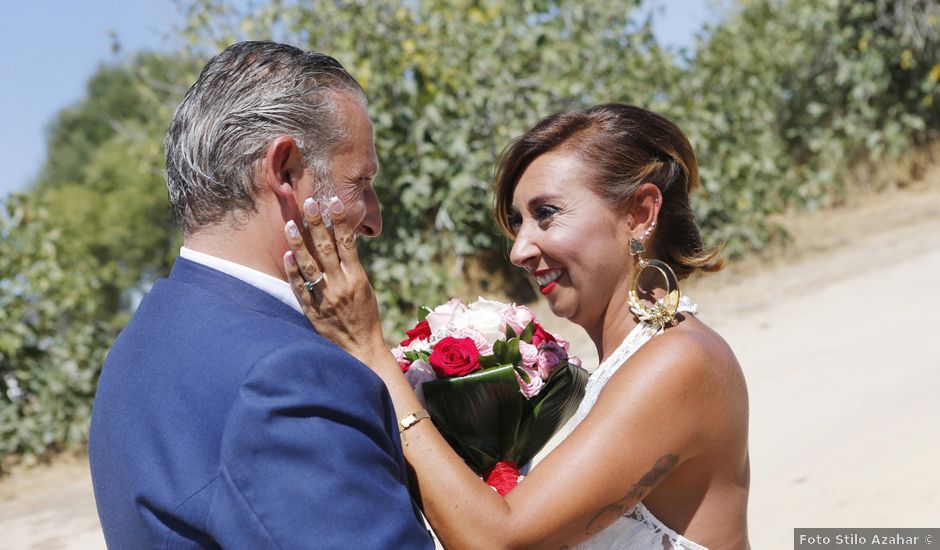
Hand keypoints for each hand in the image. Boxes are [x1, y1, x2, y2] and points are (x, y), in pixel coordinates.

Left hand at [283, 197, 386, 365]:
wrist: (360, 348)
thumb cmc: (365, 317)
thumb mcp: (365, 289)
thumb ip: (352, 268)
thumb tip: (342, 244)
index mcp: (357, 278)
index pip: (347, 243)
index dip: (340, 221)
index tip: (333, 202)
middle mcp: (341, 284)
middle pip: (326, 248)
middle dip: (316, 224)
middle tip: (308, 202)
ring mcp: (325, 297)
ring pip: (309, 265)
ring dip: (298, 243)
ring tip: (290, 224)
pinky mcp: (313, 310)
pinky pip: (301, 287)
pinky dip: (293, 271)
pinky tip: (286, 255)